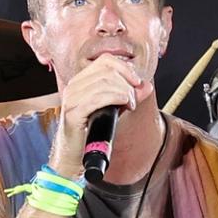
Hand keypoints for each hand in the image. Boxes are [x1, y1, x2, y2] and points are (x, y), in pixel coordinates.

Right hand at [47, 53, 149, 174]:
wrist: (72, 157)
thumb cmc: (90, 133)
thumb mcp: (113, 110)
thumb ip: (128, 96)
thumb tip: (146, 86)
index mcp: (81, 81)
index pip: (105, 60)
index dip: (125, 67)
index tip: (137, 82)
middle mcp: (73, 86)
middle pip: (107, 71)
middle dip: (127, 83)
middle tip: (134, 99)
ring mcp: (71, 99)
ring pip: (104, 82)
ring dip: (124, 92)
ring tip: (130, 105)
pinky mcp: (73, 113)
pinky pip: (97, 98)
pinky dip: (116, 98)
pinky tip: (124, 104)